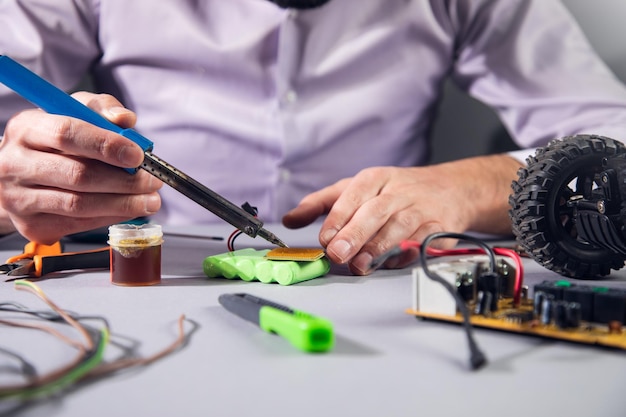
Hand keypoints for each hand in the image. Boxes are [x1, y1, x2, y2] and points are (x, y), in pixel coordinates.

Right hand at [0, 92, 162, 242]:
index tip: (138, 155)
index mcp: (26, 129)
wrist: (18, 174)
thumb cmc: (51, 141)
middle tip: (152, 181)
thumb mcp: (72, 112)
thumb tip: (125, 119)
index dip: (107, 145)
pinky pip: (79, 224)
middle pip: (77, 175)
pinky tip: (129, 210)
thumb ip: (100, 109)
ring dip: (123, 204)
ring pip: (80, 205)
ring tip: (150, 200)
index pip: (67, 134)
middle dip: (124, 181)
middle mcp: (16, 165)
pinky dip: (111, 217)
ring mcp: (20, 199)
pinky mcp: (31, 225)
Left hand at [282, 155, 521, 274]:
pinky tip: (392, 263)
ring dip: (379, 248)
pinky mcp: (441, 227)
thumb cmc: (394, 191)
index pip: (352, 195)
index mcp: (374, 179)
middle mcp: (397, 191)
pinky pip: (423, 242)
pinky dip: (407, 254)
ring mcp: (421, 209)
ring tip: (360, 265)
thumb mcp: (356, 188)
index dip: (337, 218)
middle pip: (375, 211)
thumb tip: (289, 219)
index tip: (324, 238)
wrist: (450, 188)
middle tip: (338, 254)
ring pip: (400, 227)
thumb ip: (321, 203)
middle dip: (355, 233)